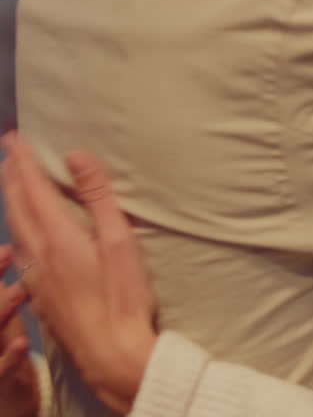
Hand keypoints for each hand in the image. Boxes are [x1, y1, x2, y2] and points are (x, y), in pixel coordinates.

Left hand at [1, 133, 158, 413]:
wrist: (111, 352)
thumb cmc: (123, 298)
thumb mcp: (120, 241)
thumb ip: (98, 198)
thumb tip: (76, 156)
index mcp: (58, 237)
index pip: (33, 189)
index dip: (23, 161)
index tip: (15, 137)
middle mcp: (40, 254)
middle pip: (17, 208)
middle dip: (12, 178)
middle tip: (11, 154)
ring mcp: (37, 277)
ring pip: (16, 230)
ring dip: (13, 202)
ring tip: (15, 186)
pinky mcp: (42, 295)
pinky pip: (22, 251)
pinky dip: (20, 228)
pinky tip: (28, 236)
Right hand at [1, 246, 39, 416]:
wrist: (7, 401)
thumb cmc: (3, 351)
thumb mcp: (0, 317)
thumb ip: (0, 291)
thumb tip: (11, 246)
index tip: (4, 245)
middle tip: (7, 252)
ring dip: (2, 310)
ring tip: (21, 290)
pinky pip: (1, 372)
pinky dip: (9, 357)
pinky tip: (22, 341)